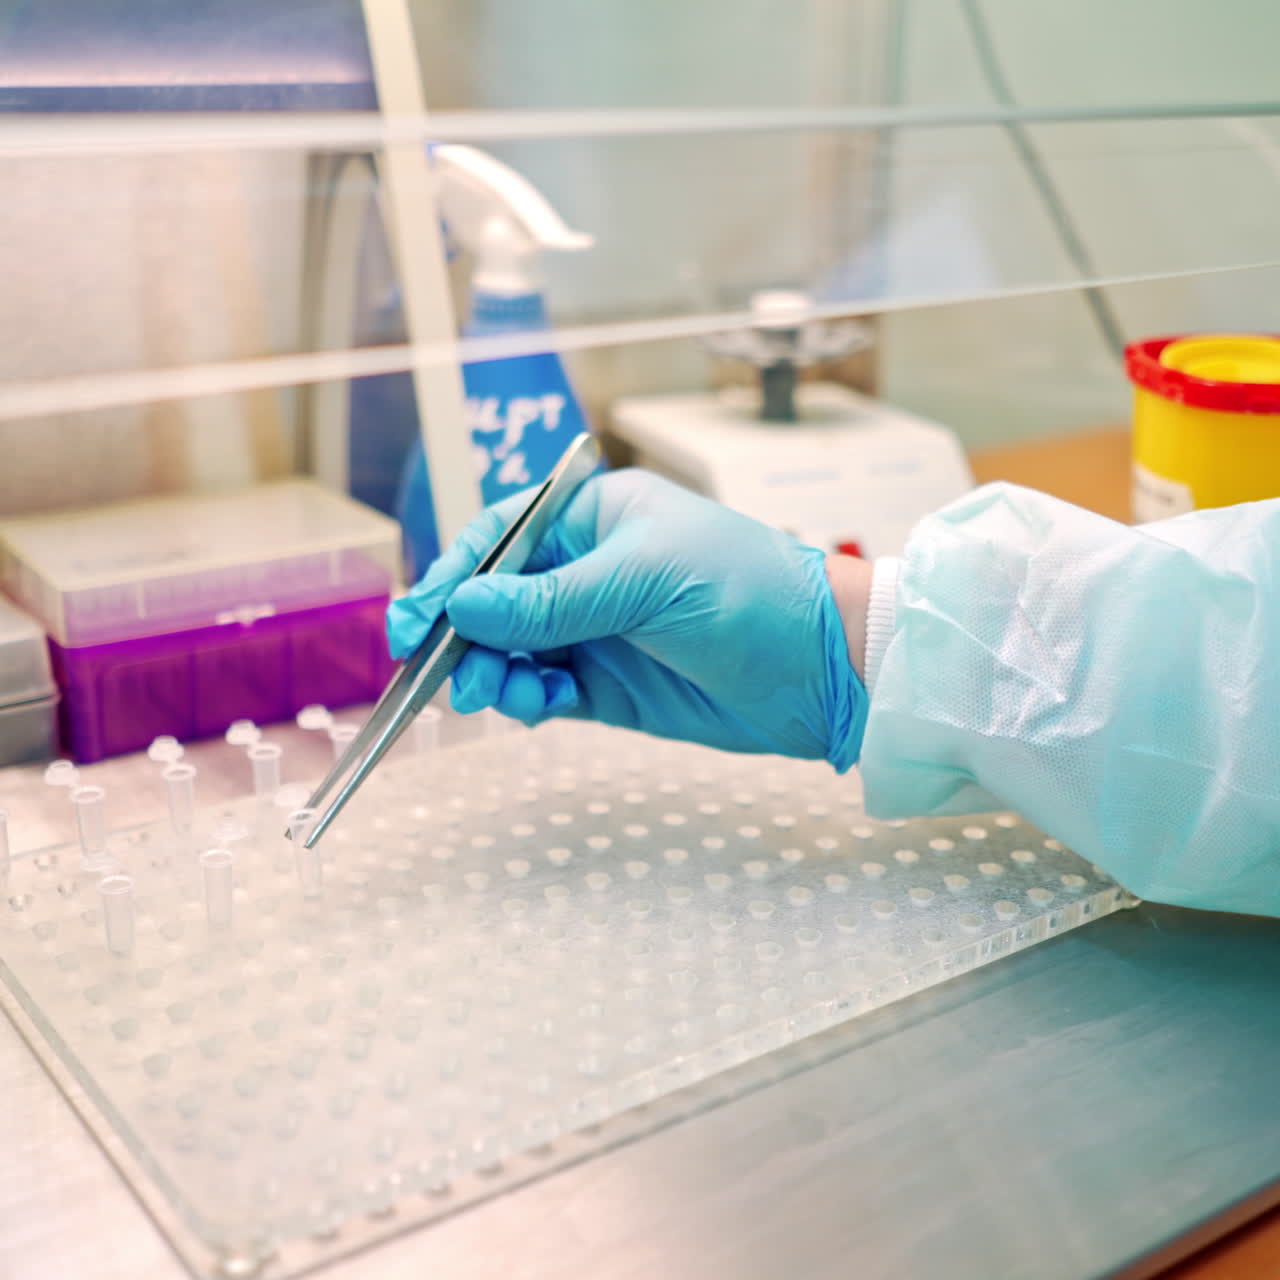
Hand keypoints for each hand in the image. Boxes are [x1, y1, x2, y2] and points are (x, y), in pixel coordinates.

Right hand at [386, 470, 868, 768]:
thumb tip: (463, 607)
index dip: (455, 575)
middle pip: (496, 601)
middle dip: (463, 635)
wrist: (822, 670)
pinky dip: (528, 702)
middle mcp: (587, 572)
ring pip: (513, 653)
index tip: (419, 619)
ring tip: (493, 695)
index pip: (501, 538)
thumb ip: (551, 601)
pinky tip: (534, 708)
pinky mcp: (609, 689)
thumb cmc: (747, 591)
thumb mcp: (644, 582)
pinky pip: (546, 693)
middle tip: (438, 672)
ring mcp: (596, 633)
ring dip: (491, 674)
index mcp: (595, 520)